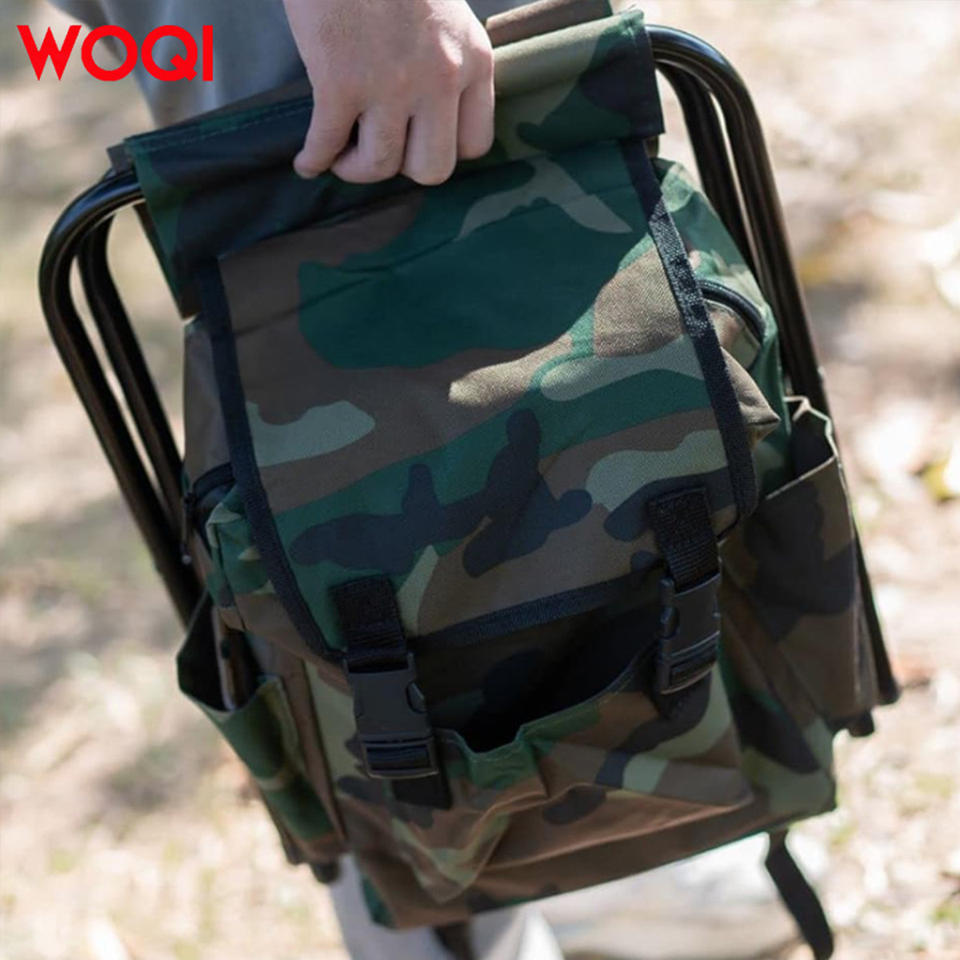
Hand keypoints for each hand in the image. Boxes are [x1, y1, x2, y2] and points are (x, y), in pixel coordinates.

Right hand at [282, 0, 494, 184]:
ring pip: (380, 166)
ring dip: (354, 168)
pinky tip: (305, 161)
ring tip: (340, 155)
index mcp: (472, 60)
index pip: (476, 145)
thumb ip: (446, 59)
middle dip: (401, 168)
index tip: (418, 141)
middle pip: (432, 169)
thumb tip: (425, 111)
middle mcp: (440, 79)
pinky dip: (312, 160)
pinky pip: (326, 145)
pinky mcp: (340, 82)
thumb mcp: (444, 13)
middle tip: (378, 148)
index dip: (443, 150)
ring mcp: (391, 84)